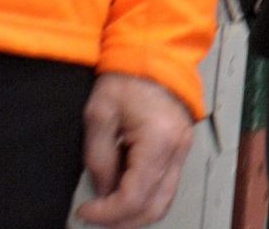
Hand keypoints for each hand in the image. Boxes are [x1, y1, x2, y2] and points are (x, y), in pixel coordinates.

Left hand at [75, 73, 195, 228]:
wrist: (155, 55)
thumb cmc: (127, 78)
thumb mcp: (99, 116)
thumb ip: (98, 158)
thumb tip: (102, 192)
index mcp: (157, 142)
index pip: (134, 196)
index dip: (107, 212)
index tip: (85, 211)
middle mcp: (176, 152)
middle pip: (154, 207)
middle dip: (122, 221)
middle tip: (95, 218)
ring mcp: (183, 152)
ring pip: (164, 202)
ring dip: (135, 215)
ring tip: (108, 212)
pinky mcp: (181, 151)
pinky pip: (166, 187)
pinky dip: (145, 199)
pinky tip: (123, 193)